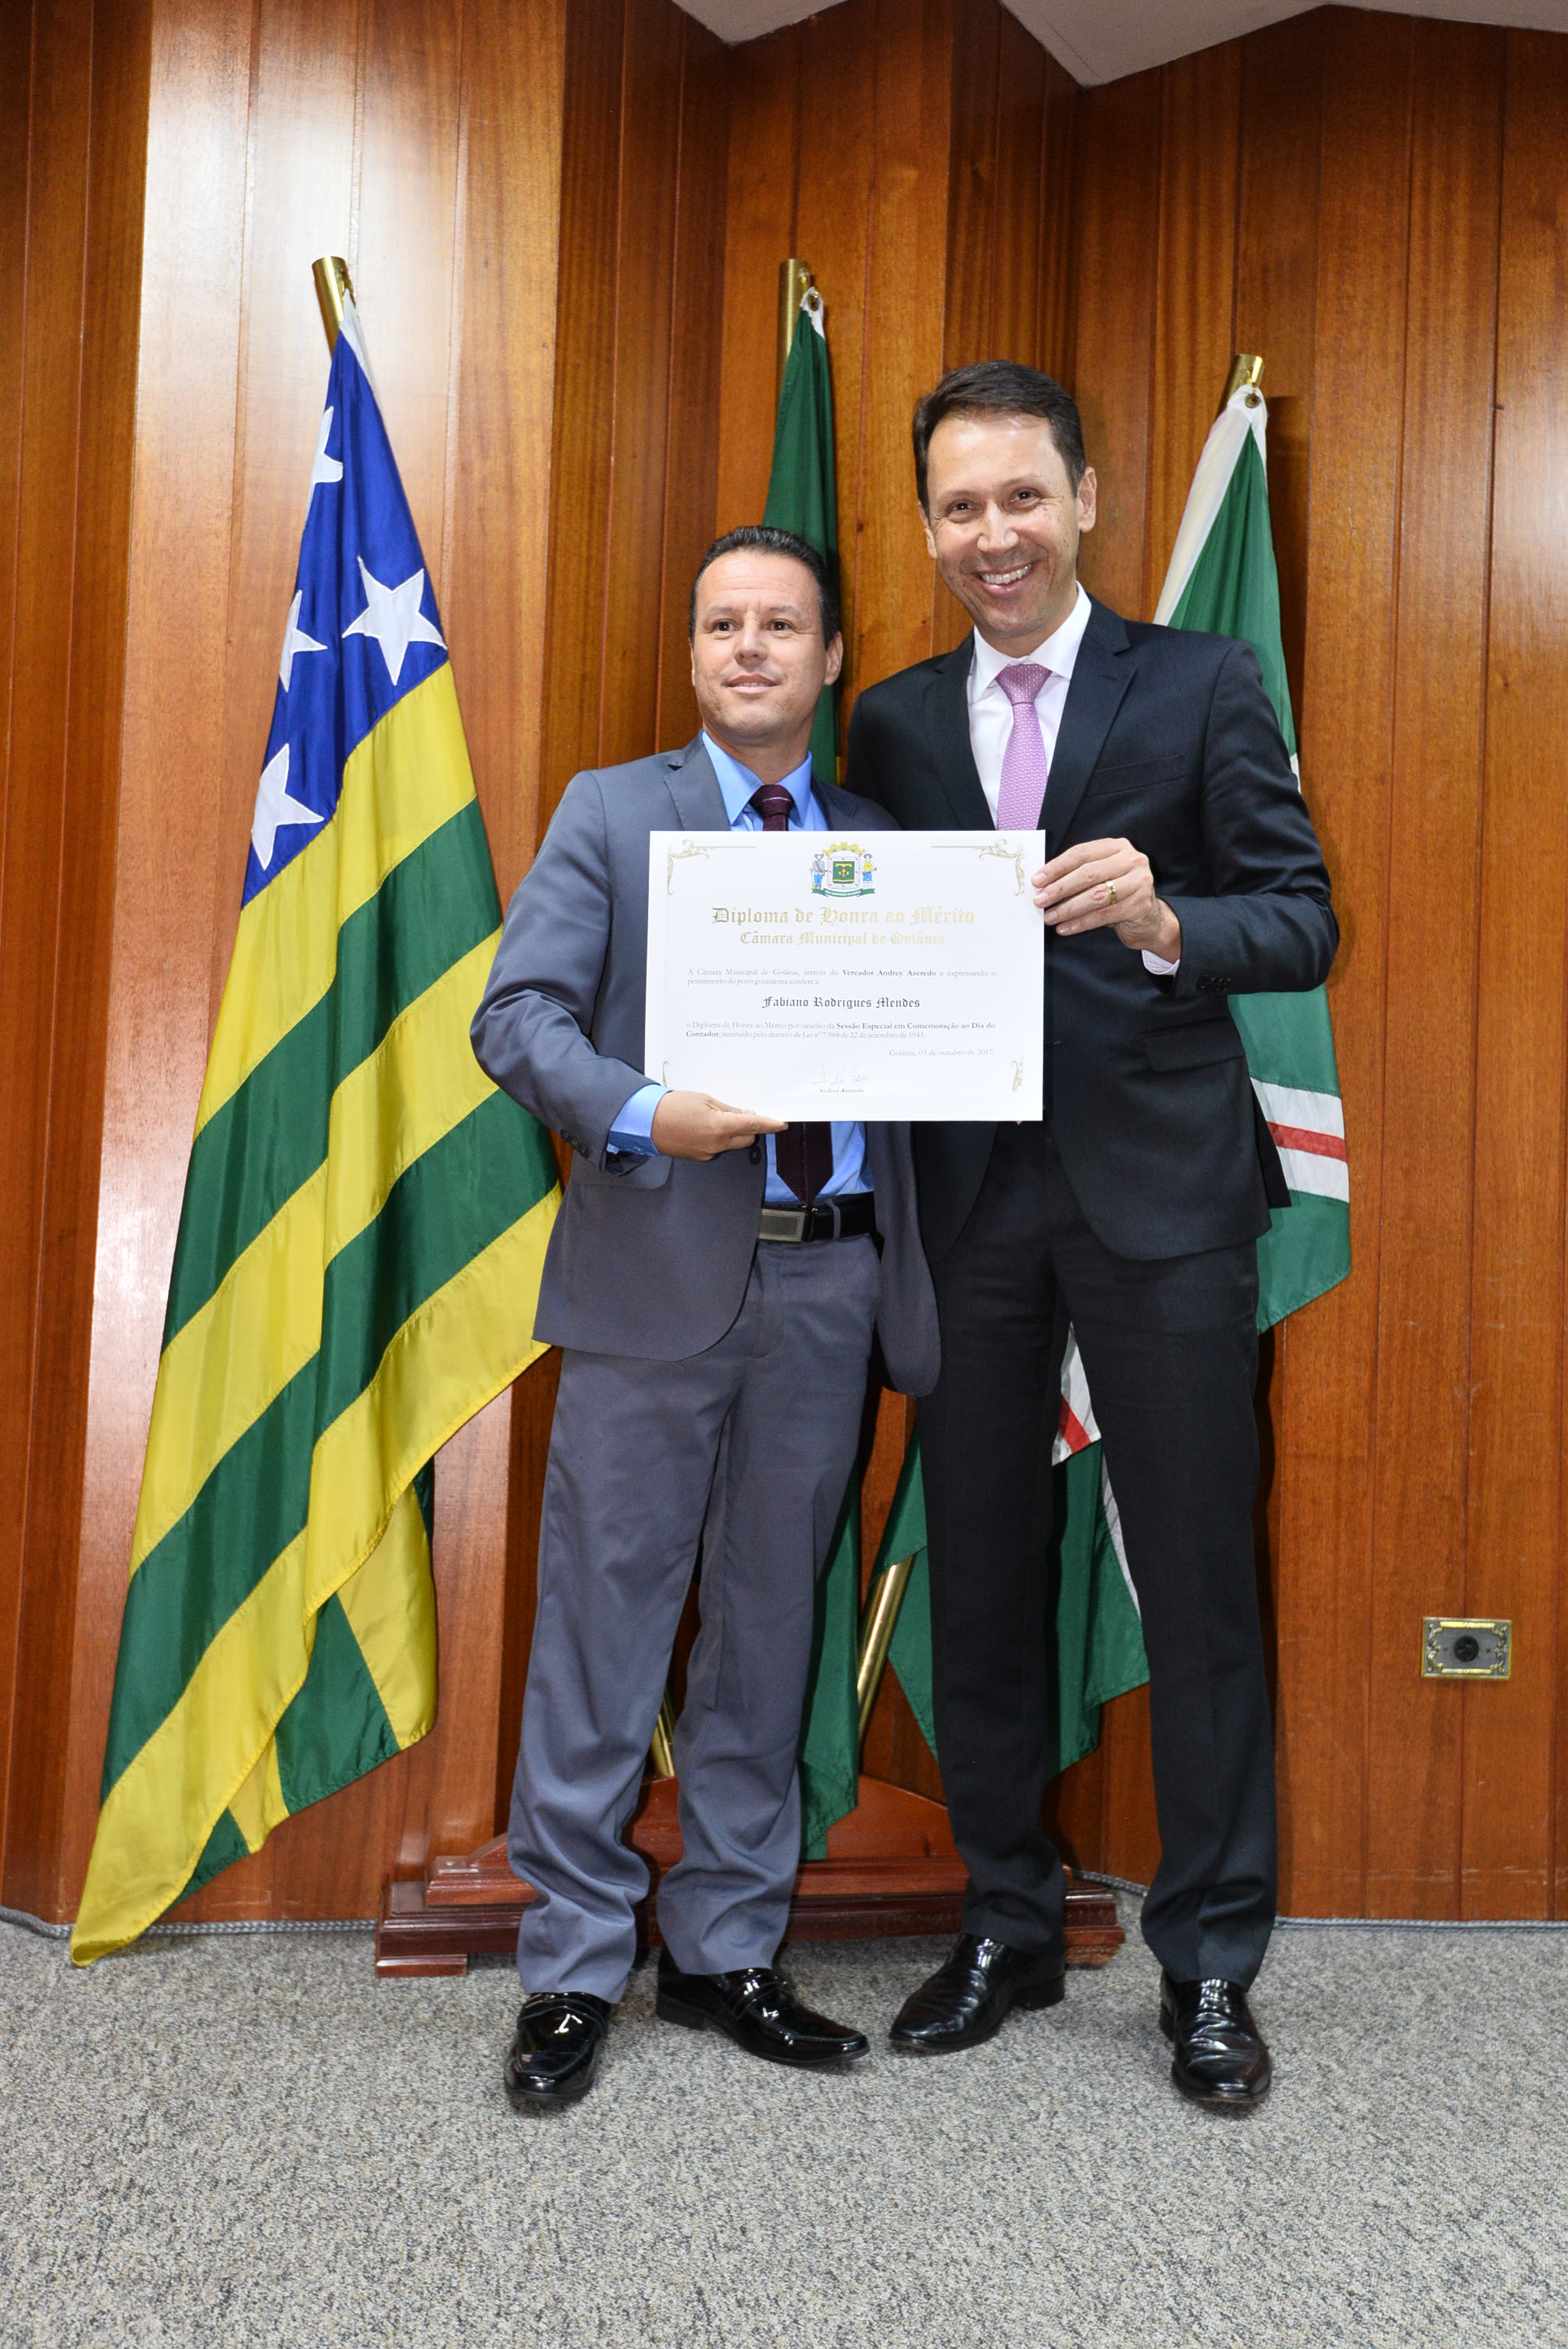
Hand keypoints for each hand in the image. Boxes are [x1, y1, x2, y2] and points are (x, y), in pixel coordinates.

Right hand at [650, 1091, 787, 1160]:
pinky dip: (719, 1139)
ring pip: (733, 1144)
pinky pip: (718, 1148)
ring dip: (733, 1133)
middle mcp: (716, 1144)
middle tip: (739, 1113)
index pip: (753, 1125)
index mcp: (719, 1126)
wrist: (646, 1122)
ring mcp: (708, 1153)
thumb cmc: (671, 1106)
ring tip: (714, 1118)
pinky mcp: (700, 1157)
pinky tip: (703, 1128)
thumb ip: (728, 1109)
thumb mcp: (705, 1099)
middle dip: (749, 1127)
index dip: (770, 1124)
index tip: (781, 1123)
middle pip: (747, 1138)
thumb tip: (746, 1115)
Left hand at [1032, 836, 1181, 960]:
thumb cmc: (1117, 895)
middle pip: (1087, 873)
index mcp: (1117, 847)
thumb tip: (1043, 884)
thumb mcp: (1101, 877)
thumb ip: (1078, 875)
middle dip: (1059, 888)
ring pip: (1095, 895)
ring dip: (1067, 908)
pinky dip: (1080, 923)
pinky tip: (1064, 928)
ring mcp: (1139, 881)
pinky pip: (1103, 915)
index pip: (1081, 853)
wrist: (1149, 919)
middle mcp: (1131, 860)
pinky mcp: (1140, 904)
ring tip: (1049, 917)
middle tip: (1039, 900)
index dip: (1056, 867)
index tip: (1037, 880)